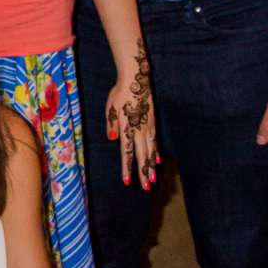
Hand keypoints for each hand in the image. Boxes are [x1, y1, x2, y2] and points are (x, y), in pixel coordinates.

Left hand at [104, 54, 157, 189]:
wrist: (137, 80)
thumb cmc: (119, 94)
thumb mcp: (110, 108)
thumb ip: (111, 124)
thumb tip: (112, 139)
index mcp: (127, 128)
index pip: (127, 152)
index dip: (127, 167)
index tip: (126, 181)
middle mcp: (139, 130)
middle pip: (142, 155)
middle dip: (143, 172)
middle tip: (146, 188)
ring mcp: (148, 127)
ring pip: (151, 151)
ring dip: (151, 166)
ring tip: (152, 179)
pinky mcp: (152, 123)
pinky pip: (155, 142)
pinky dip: (156, 153)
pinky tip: (157, 161)